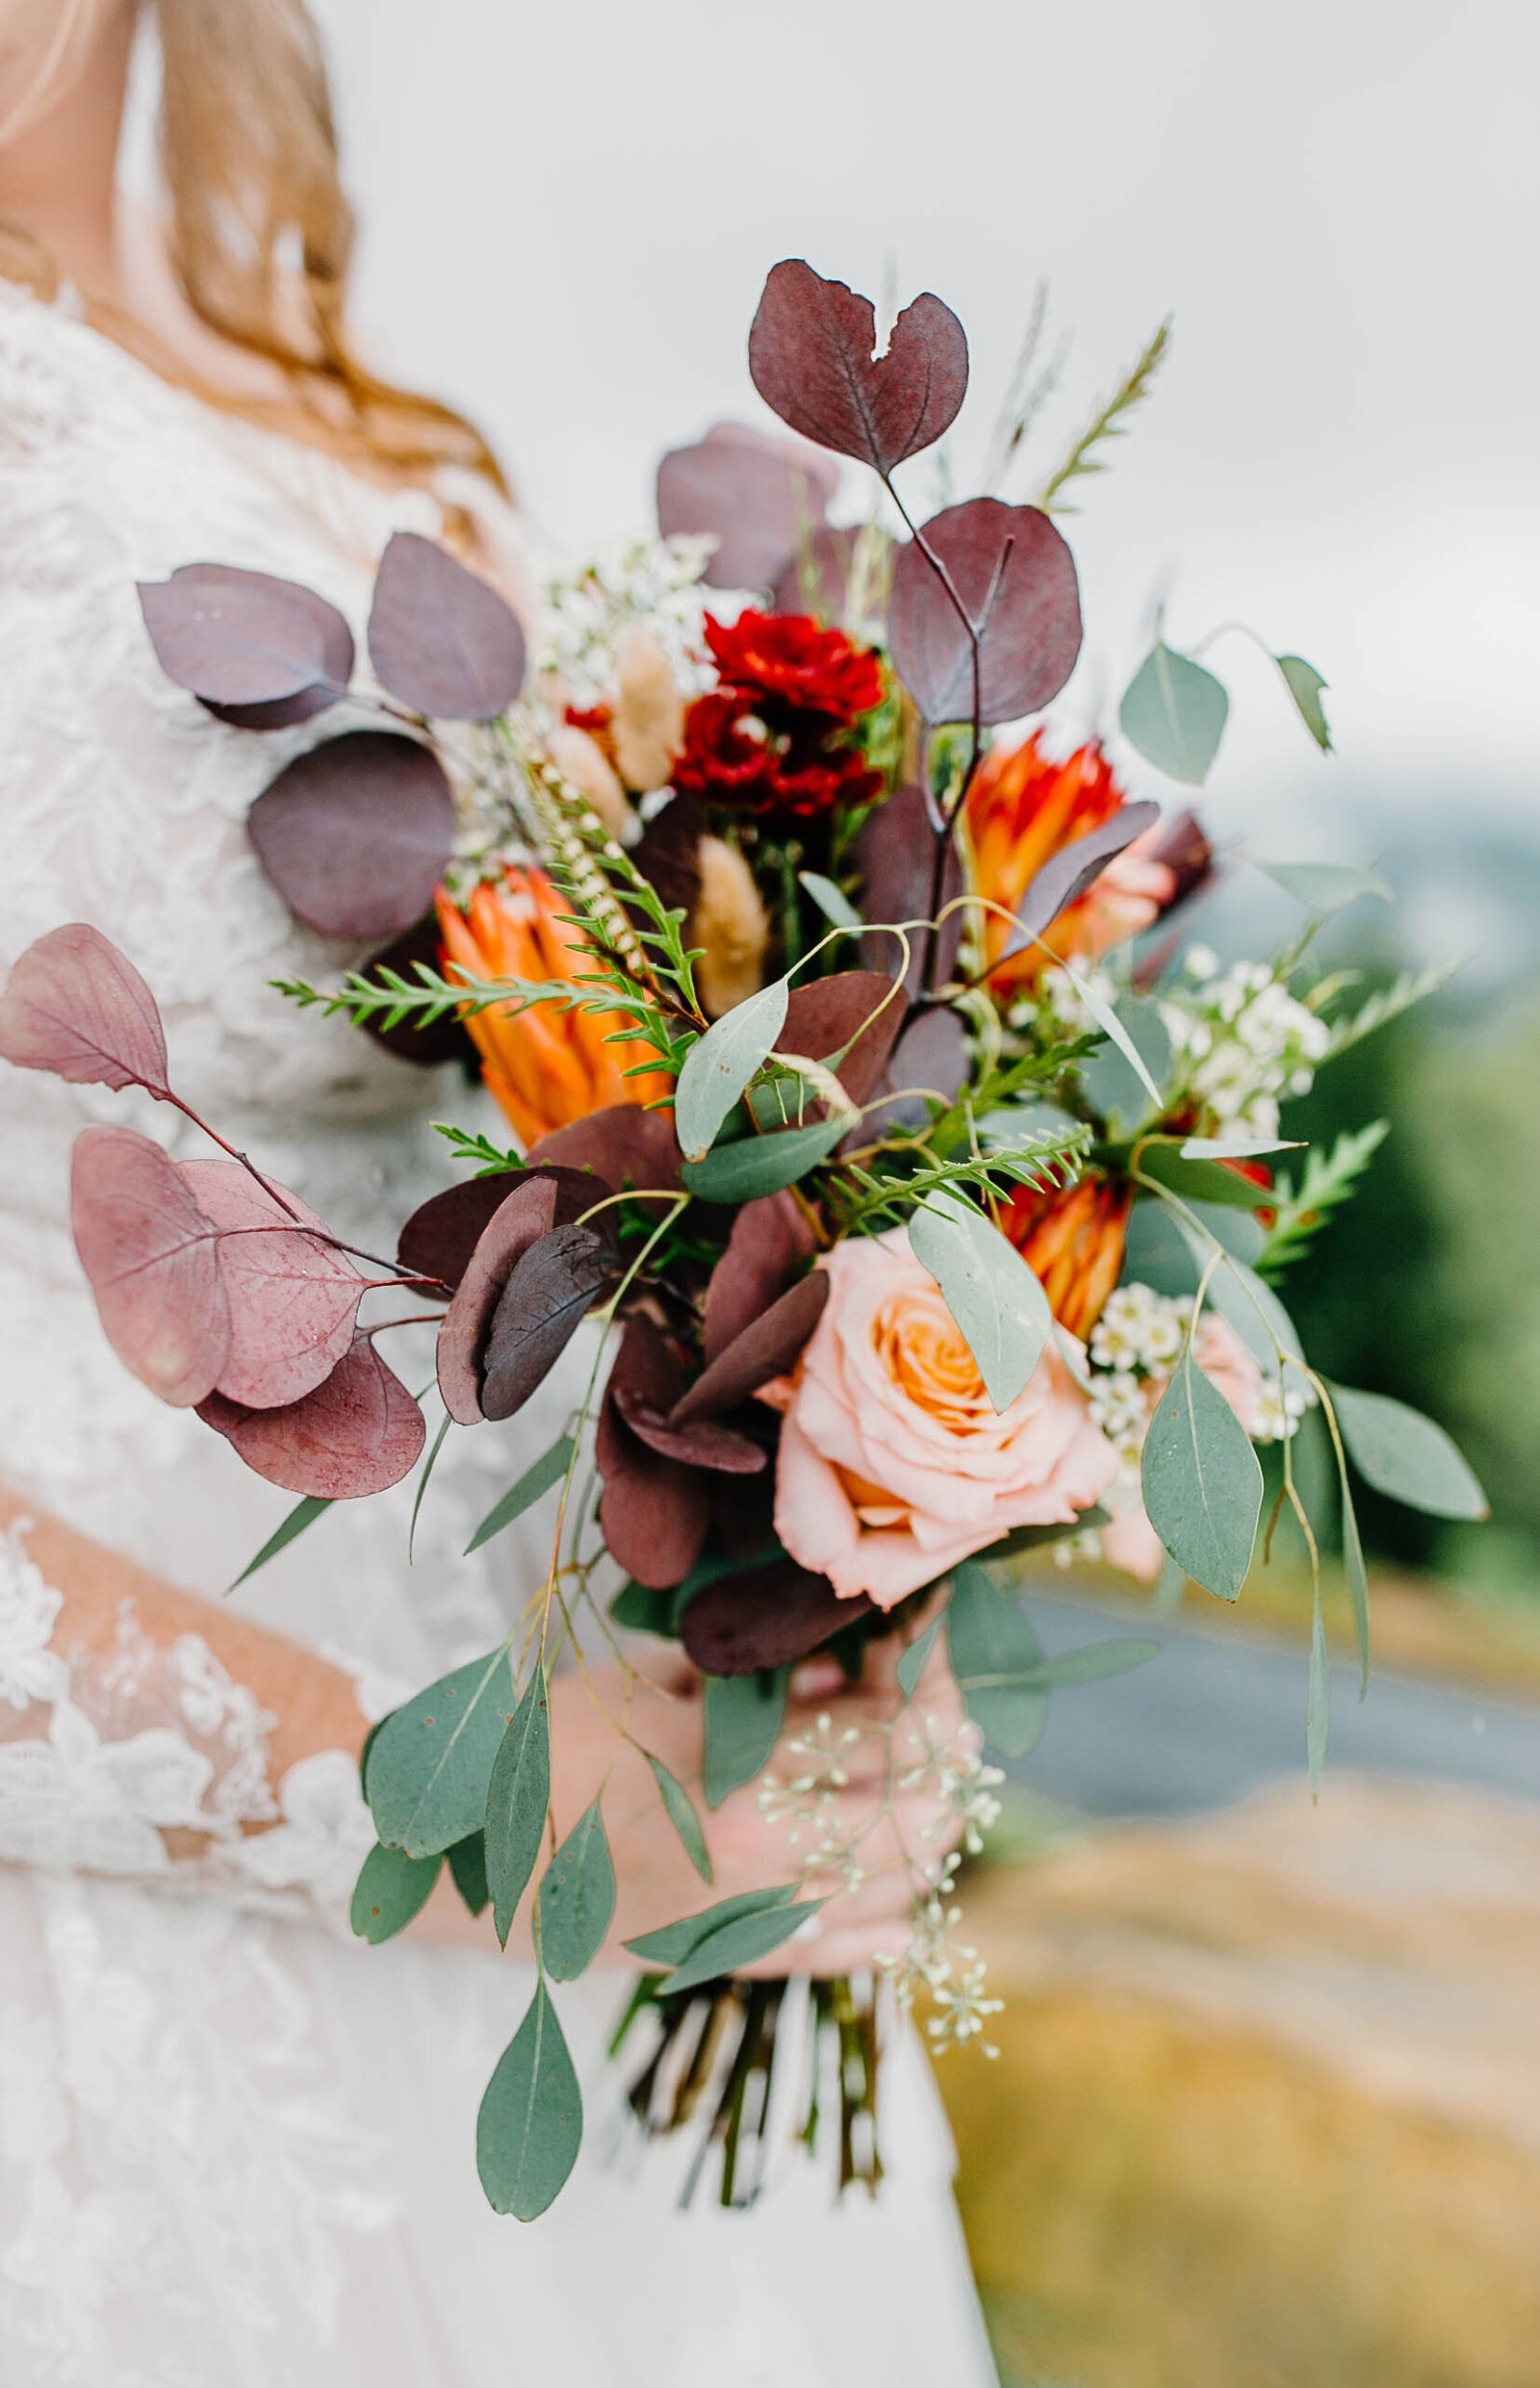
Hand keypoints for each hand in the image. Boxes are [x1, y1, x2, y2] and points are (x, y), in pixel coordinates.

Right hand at [416, 1627, 970, 1972]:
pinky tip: (898, 1897)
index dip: (926, 1676)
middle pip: (922, 1814)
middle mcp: (768, 1866)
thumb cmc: (549, 1746)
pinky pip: (846, 1953)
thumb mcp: (655, 1682)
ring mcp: (755, 1923)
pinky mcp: (731, 1958)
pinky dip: (888, 1921)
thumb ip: (762, 1681)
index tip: (916, 1631)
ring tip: (904, 1769)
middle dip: (940, 1745)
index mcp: (746, 1783)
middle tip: (915, 1692)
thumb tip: (846, 1666)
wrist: (465, 1851)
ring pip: (905, 1887)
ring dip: (923, 1825)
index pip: (894, 1733)